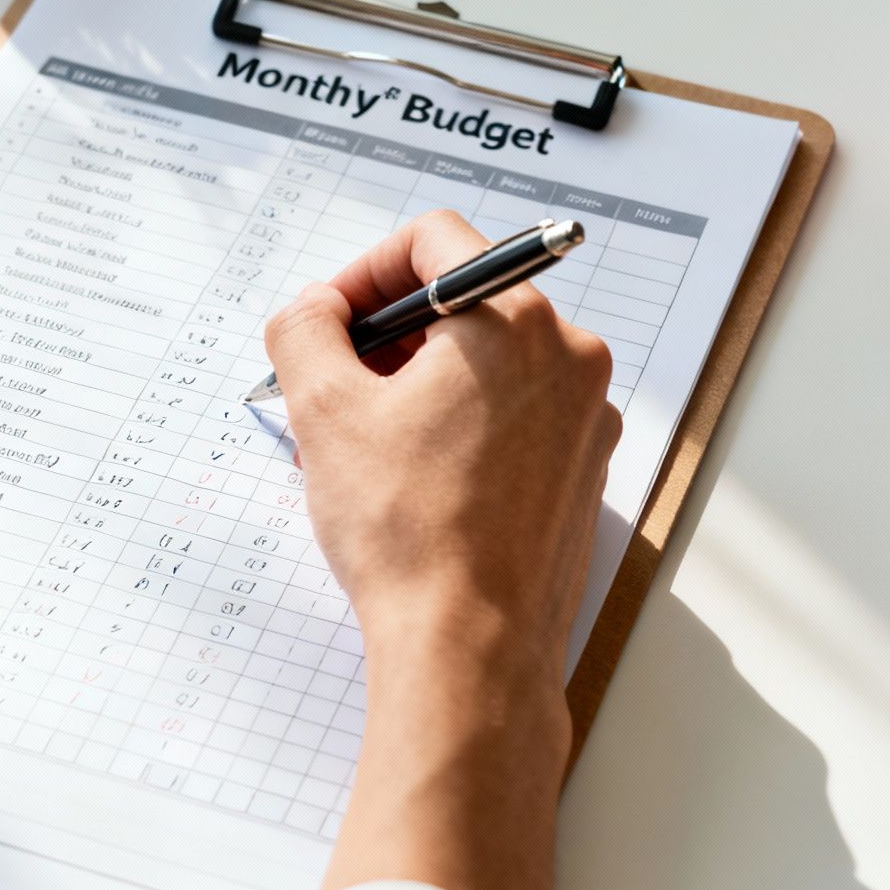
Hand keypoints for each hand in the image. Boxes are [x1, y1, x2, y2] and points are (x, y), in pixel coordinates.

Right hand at [263, 210, 620, 889]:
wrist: (470, 648)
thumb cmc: (408, 533)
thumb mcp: (323, 411)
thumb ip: (304, 329)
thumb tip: (312, 310)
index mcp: (514, 321)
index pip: (433, 240)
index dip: (363, 271)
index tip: (328, 321)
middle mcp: (568, 357)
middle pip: (465, 301)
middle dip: (389, 335)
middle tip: (333, 385)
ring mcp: (585, 417)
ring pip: (488, 362)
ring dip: (419, 382)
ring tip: (362, 442)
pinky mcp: (582, 470)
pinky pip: (513, 415)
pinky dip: (459, 424)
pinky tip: (409, 477)